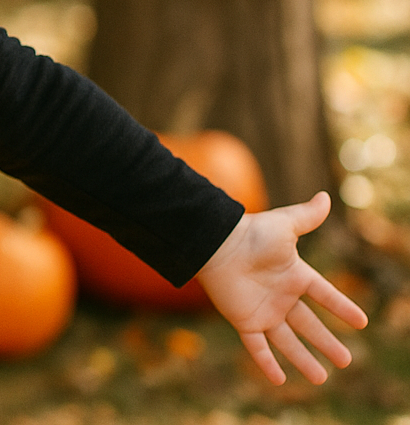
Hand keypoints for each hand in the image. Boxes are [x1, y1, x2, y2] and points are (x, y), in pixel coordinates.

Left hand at [196, 192, 367, 384]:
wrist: (215, 245)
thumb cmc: (250, 233)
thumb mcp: (284, 225)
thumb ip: (306, 216)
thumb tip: (326, 197)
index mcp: (294, 275)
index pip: (324, 295)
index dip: (342, 308)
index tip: (361, 322)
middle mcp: (280, 296)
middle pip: (309, 325)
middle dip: (327, 343)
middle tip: (347, 361)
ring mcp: (263, 311)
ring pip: (288, 341)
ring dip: (303, 360)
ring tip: (322, 379)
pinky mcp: (244, 321)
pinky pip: (257, 347)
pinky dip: (267, 364)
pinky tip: (279, 380)